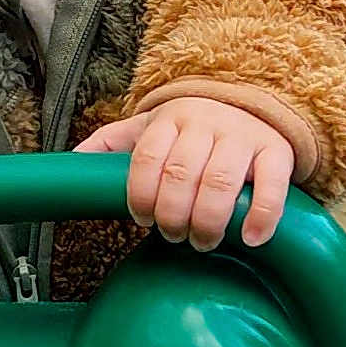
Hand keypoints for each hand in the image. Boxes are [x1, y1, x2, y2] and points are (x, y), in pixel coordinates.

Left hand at [75, 97, 293, 251]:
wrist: (249, 104)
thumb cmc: (191, 130)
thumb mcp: (150, 129)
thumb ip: (111, 144)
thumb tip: (68, 163)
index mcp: (170, 119)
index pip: (147, 158)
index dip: (141, 195)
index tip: (142, 220)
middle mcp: (206, 122)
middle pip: (181, 174)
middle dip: (172, 214)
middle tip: (174, 236)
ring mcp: (243, 136)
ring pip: (221, 181)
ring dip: (208, 221)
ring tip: (202, 242)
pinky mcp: (277, 152)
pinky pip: (271, 184)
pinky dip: (261, 215)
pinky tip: (250, 238)